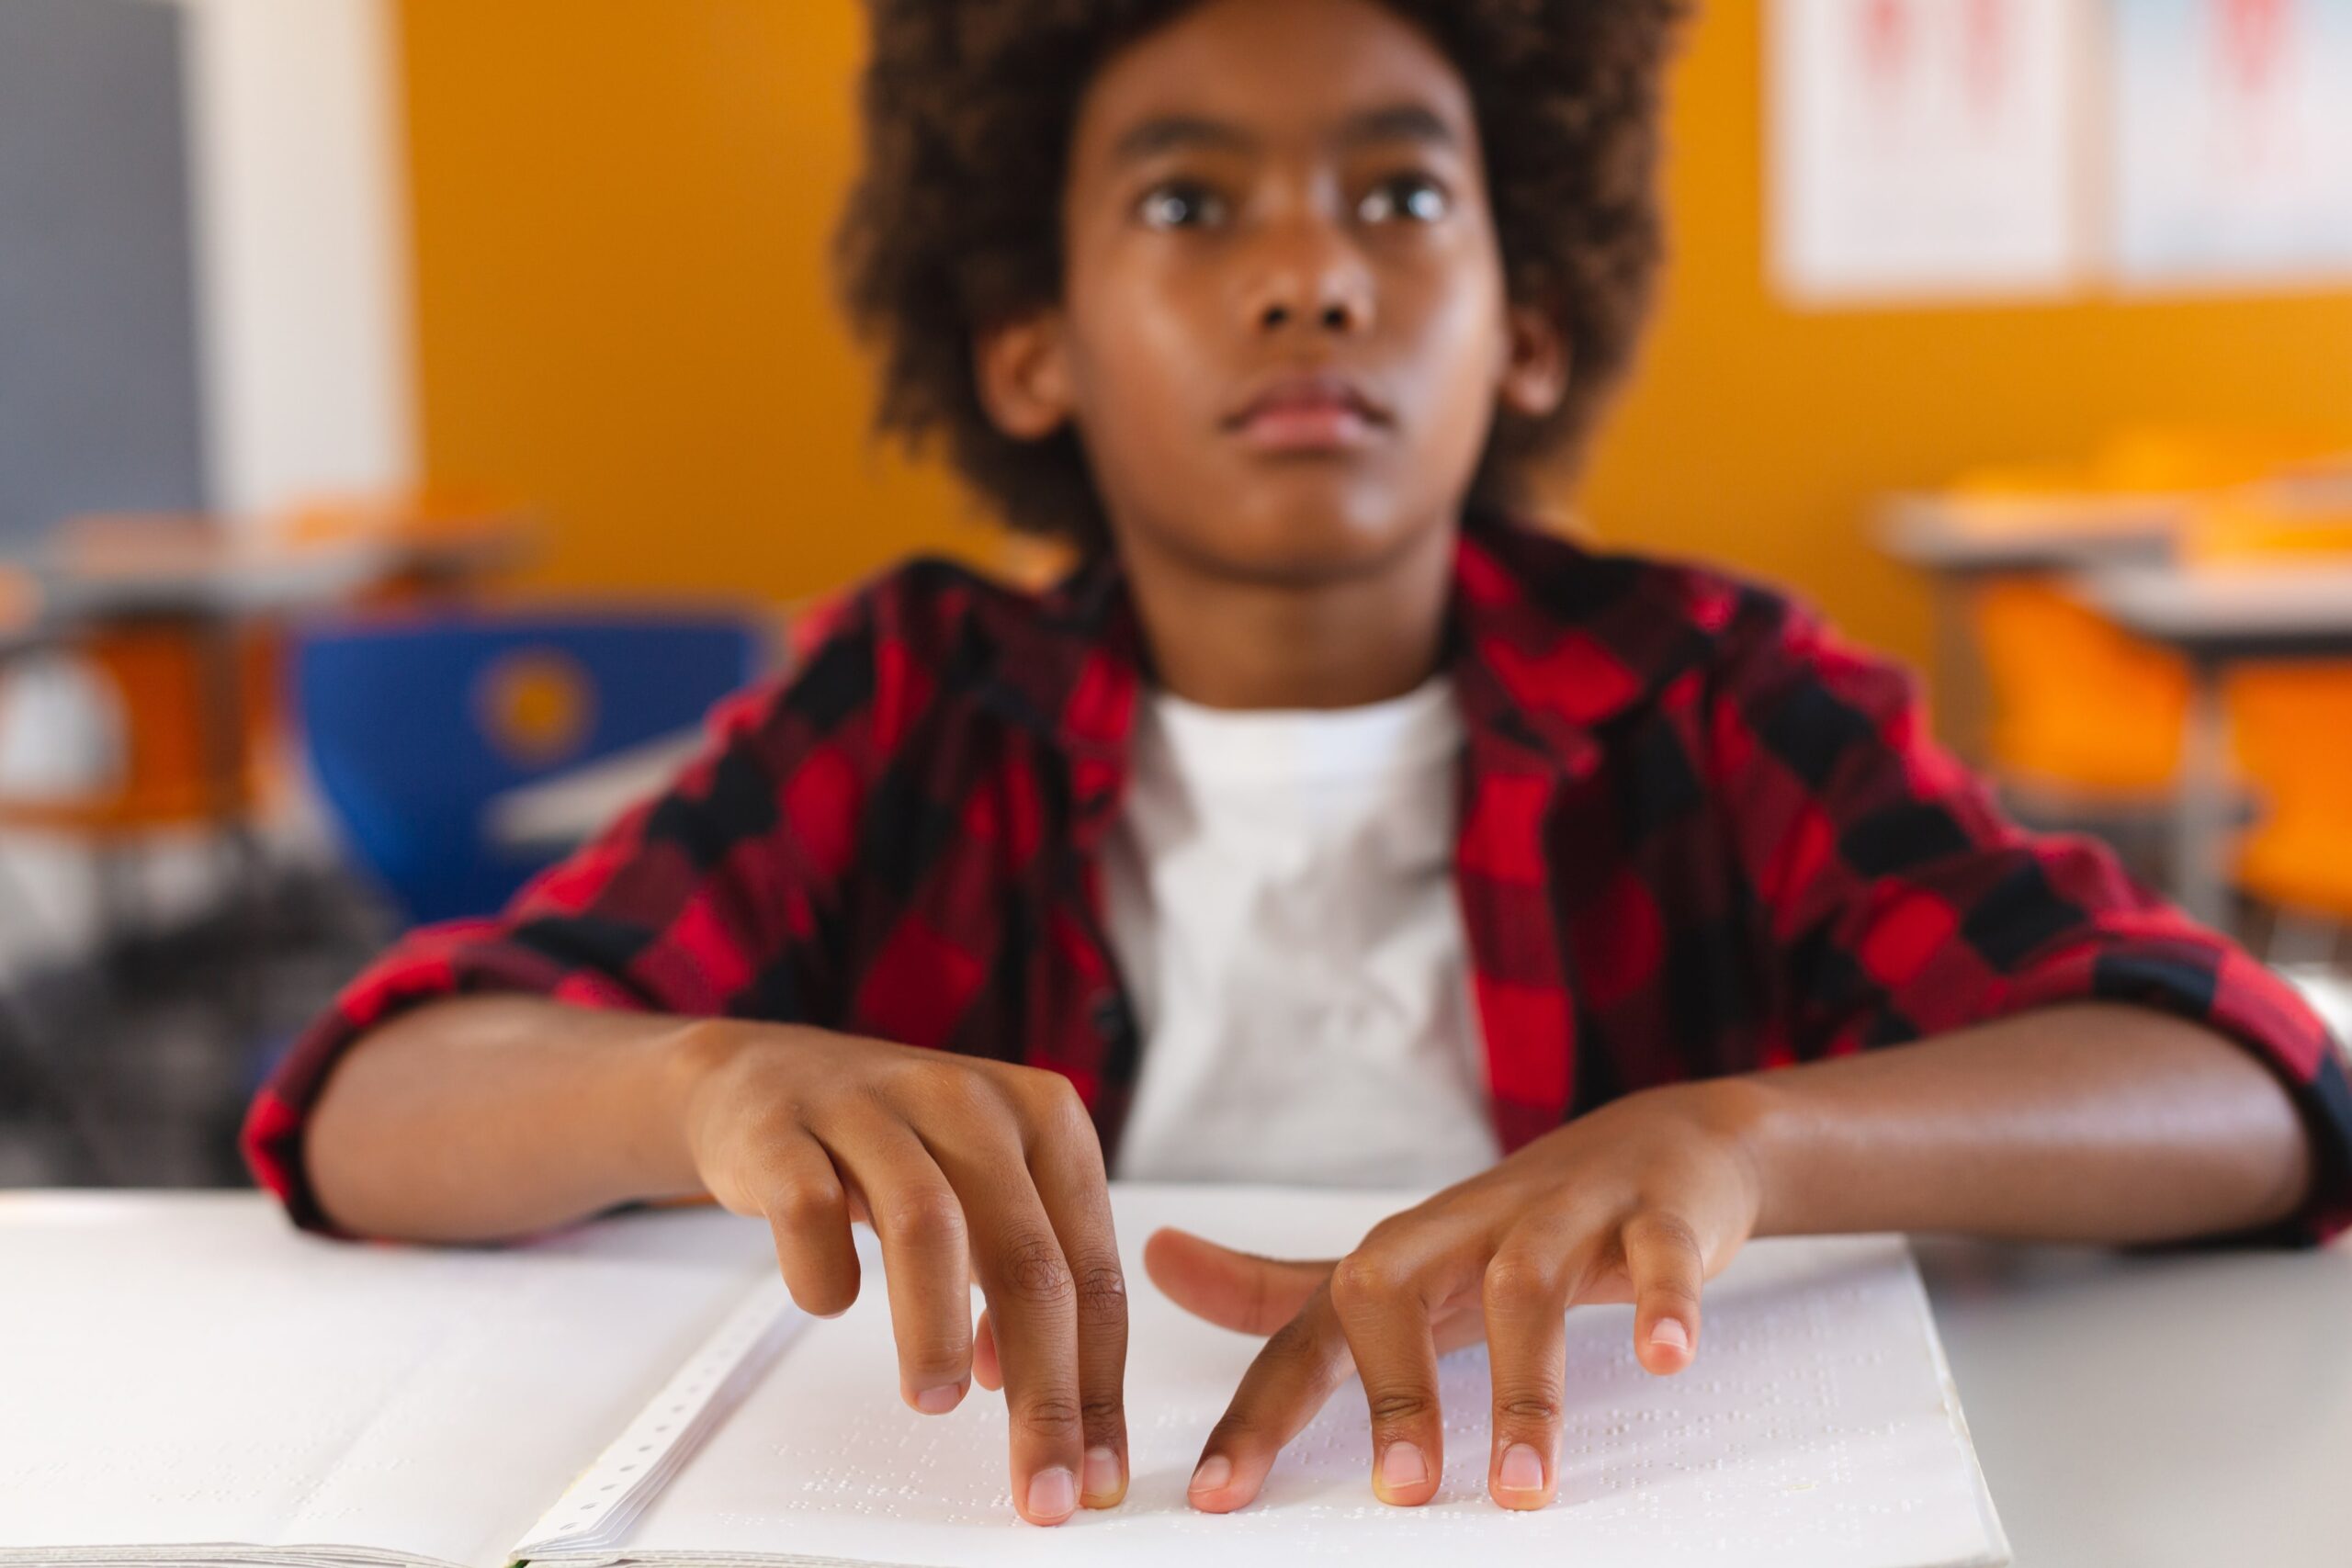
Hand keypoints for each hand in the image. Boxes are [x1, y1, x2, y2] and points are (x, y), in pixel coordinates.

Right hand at [677, 1023, 1126, 1524]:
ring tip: (935, 1401)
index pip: (1096, 1269)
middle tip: (1039, 1478)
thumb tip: (1036, 1383)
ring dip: (936, 1331)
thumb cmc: (896, 1146)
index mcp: (1045, 1119)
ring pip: (929, 1225)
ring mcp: (877, 1109)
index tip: (1095, 1469)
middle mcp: (971, 1102)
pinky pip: (810, 1210)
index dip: (1101, 1382)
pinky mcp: (788, 1129)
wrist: (771, 1077)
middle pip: (1031, 1260)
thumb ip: (1023, 1280)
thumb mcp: (986, 1196)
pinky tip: (834, 1300)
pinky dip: (825, 1275)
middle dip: (1045, 1390)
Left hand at [1144, 1081, 1765, 1512]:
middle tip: (1403, 1490)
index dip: (1260, 1413)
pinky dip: (1661, 1303)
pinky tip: (1664, 1358)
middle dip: (1391, 1387)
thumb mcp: (1400, 1261)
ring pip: (1524, 1283)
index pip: (1308, 1333)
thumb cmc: (1513, 1225)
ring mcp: (1563, 1214)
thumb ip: (1283, 1285)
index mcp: (1401, 1253)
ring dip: (1527, 1389)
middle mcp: (1466, 1226)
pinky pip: (1659, 1252)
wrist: (1663, 1143)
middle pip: (1390, 1280)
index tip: (1217, 1499)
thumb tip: (1157, 1261)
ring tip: (1524, 1486)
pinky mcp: (1657, 1213)